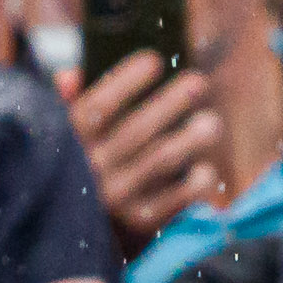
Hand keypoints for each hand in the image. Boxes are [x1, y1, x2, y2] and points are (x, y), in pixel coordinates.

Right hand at [65, 50, 222, 249]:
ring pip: (160, 160)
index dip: (126, 81)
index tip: (155, 60)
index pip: (97, 105)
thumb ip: (75, 98)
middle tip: (199, 82)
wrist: (87, 221)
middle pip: (136, 129)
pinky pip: (176, 199)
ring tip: (212, 122)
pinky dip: (195, 184)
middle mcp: (91, 167)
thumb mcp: (76, 127)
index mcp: (73, 137)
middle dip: (171, 103)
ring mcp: (117, 195)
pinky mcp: (140, 219)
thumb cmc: (92, 155)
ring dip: (190, 138)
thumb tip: (70, 77)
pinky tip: (208, 169)